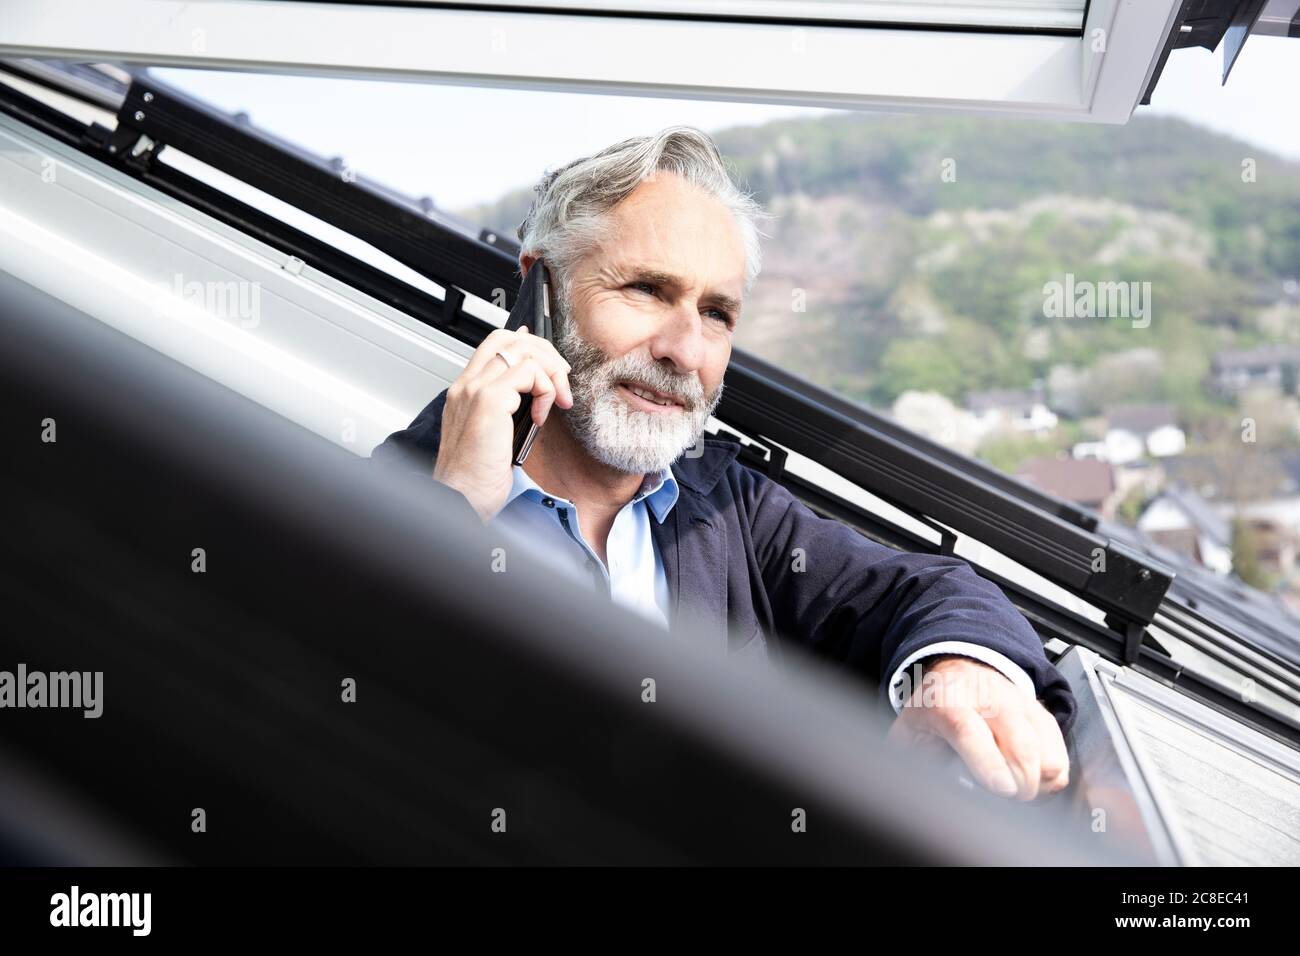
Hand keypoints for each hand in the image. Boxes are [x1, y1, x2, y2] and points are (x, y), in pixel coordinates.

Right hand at [432, 326, 572, 521]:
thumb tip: (533, 392)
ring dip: (551, 372)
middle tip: (562, 380)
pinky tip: (541, 418)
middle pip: (510, 338)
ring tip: (557, 400)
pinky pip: (529, 374)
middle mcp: (467, 385)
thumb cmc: (475, 479)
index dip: (528, 343)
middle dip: (546, 352)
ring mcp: (476, 390)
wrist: (460, 500)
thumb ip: (507, 410)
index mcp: (465, 391)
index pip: (496, 344)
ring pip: (522, 351)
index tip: (551, 364)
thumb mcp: (492, 436)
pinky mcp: (490, 402)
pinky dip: (545, 391)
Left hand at [887, 655, 1069, 799]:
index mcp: (946, 701)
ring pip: (1046, 753)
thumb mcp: (908, 731)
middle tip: (1005, 798)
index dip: (988, 762)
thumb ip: (912, 759)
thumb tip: (921, 789)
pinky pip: (1060, 755)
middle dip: (1020, 786)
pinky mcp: (1041, 714)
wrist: (958, 670)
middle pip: (1021, 746)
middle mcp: (988, 698)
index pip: (969, 731)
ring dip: (1036, 783)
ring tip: (1014, 788)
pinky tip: (1028, 778)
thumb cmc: (933, 707)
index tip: (1003, 790)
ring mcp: (1020, 703)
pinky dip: (1049, 777)